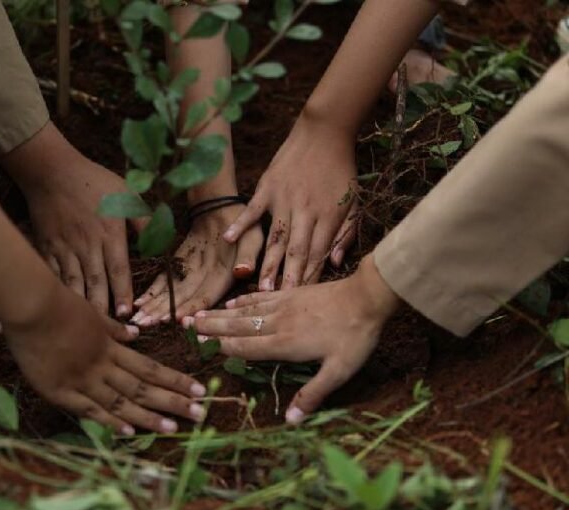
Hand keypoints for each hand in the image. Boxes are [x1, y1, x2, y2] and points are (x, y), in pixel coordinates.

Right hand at [5, 287, 205, 434]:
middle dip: (173, 401)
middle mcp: (103, 365)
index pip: (150, 368)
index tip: (198, 390)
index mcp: (111, 347)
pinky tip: (129, 431)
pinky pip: (89, 409)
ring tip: (172, 428)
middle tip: (200, 415)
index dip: (175, 380)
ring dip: (148, 415)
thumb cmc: (59, 304)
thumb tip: (135, 333)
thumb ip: (112, 328)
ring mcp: (83, 379)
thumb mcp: (92, 312)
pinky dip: (109, 421)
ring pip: (121, 401)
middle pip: (143, 387)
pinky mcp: (61, 390)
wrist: (32, 307)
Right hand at [21, 156, 143, 317]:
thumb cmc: (94, 181)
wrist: (52, 170)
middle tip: (109, 332)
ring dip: (82, 306)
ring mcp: (65, 248)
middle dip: (104, 309)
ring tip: (88, 327)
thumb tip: (161, 242)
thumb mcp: (127, 193)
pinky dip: (58, 292)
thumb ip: (145, 221)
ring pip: (74, 283)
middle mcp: (87, 244)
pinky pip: (53, 274)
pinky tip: (62, 308)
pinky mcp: (47, 248)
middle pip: (96, 283)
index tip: (127, 314)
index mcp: (110, 233)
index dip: (123, 293)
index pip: (119, 269)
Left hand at [131, 204, 262, 325]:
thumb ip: (248, 255)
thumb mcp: (252, 237)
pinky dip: (152, 292)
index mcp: (225, 277)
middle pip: (184, 301)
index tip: (174, 318)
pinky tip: (139, 303)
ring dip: (154, 308)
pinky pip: (165, 282)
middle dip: (163, 314)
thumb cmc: (242, 222)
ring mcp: (192, 275)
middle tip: (143, 325)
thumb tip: (243, 271)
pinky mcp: (180, 267)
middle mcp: (207, 281)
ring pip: (172, 295)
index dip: (190, 308)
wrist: (225, 208)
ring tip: (137, 320)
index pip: (205, 297)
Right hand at [183, 253, 398, 423]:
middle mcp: (278, 323)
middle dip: (211, 326)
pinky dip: (245, 300)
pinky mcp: (293, 293)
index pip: (246, 347)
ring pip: (245, 311)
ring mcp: (284, 305)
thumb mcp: (338, 372)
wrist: (368, 297)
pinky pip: (262, 296)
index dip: (222, 346)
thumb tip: (290, 420)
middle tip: (186, 324)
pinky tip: (234, 302)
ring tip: (200, 314)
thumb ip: (312, 395)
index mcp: (285, 344)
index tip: (199, 345)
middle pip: (238, 326)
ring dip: (221, 313)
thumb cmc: (354, 336)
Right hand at [223, 118, 357, 289]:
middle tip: (277, 303)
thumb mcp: (354, 202)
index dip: (309, 278)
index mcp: (329, 217)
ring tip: (258, 287)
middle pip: (296, 251)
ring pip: (275, 238)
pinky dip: (241, 224)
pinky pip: (253, 210)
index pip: (318, 254)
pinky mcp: (268, 187)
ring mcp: (284, 199)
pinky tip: (229, 240)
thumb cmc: (341, 170)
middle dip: (287, 279)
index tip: (300, 301)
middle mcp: (306, 211)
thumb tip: (336, 262)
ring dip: (267, 263)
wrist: (325, 132)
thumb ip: (346, 233)